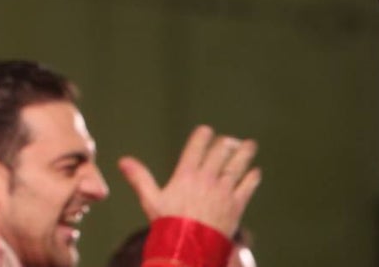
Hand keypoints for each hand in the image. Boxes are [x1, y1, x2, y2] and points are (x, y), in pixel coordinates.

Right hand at [117, 124, 260, 237]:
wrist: (191, 247)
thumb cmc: (169, 224)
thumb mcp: (151, 200)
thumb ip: (140, 178)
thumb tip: (123, 161)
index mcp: (186, 175)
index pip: (196, 147)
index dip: (203, 136)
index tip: (207, 130)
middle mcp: (207, 179)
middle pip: (220, 153)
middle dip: (225, 143)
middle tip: (229, 140)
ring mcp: (223, 191)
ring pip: (236, 166)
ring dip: (244, 154)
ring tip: (249, 145)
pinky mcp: (236, 205)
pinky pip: (247, 187)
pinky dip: (252, 178)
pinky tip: (255, 171)